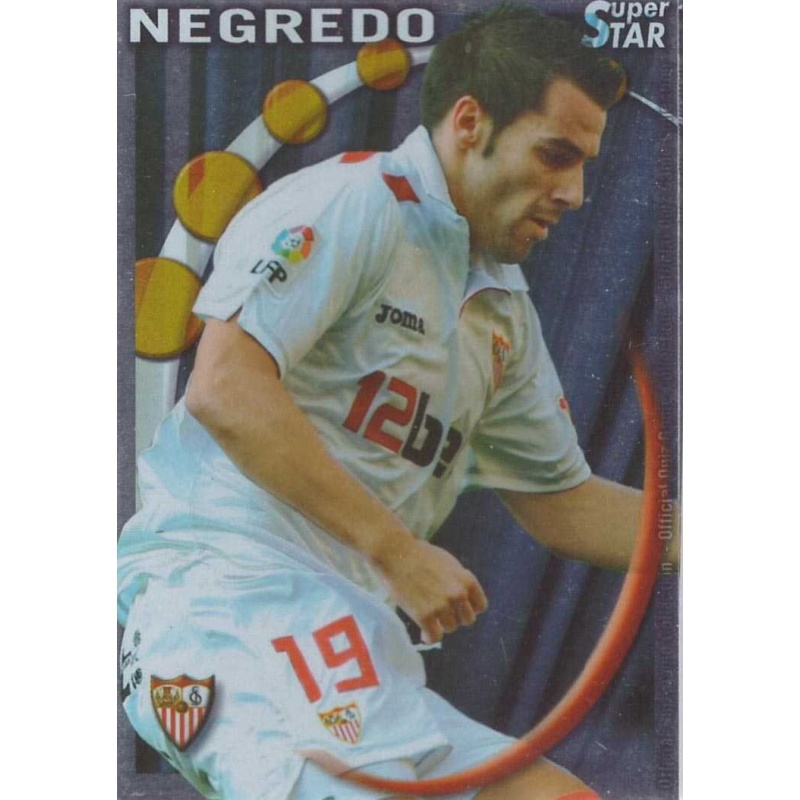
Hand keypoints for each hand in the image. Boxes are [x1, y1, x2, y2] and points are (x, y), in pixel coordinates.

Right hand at [372, 537, 488, 643]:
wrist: (396, 553)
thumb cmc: (420, 554)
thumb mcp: (449, 563)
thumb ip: (459, 580)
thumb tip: (463, 595)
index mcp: (467, 580)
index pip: (480, 606)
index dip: (469, 607)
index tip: (459, 608)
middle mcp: (458, 595)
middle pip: (467, 619)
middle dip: (456, 616)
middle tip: (443, 613)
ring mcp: (442, 607)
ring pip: (450, 628)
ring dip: (441, 625)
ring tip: (430, 619)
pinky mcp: (424, 616)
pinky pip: (434, 637)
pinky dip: (429, 637)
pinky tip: (424, 633)